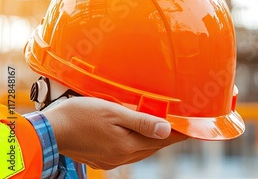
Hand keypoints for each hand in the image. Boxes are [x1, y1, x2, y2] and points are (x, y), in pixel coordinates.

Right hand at [42, 97, 187, 169]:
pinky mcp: (102, 159)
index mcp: (126, 146)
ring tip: (165, 130)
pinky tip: (139, 136)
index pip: (161, 140)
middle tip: (182, 127)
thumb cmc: (80, 115)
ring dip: (153, 141)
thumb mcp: (113, 112)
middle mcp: (121, 157)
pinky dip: (138, 144)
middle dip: (168, 137)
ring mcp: (111, 160)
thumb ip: (141, 121)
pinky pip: (128, 152)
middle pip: (153, 147)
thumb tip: (166, 129)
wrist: (49, 130)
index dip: (178, 134)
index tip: (192, 129)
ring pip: (141, 151)